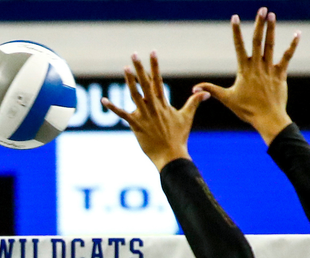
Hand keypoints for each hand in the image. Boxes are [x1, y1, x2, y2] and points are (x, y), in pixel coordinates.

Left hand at [102, 52, 208, 171]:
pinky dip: (112, 107)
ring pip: (135, 95)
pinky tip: (103, 100)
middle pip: (145, 83)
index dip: (155, 65)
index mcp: (163, 103)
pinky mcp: (136, 125)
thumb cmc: (179, 137)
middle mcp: (153, 106)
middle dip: (140, 68)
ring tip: (125, 68)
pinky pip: (122, 115)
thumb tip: (206, 92)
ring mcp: (144, 115)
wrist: (170, 154)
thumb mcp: (187, 117)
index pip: (158, 80)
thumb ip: (194, 102)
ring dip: (130, 81)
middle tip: (134, 54)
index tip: (152, 52)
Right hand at [193, 9, 299, 144]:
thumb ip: (211, 90)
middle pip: (258, 41)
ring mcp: (270, 69)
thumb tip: (194, 88)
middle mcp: (257, 66)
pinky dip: (292, 45)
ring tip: (272, 15)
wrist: (268, 118)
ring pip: (271, 46)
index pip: (239, 47)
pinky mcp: (280, 74)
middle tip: (262, 9)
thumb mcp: (227, 99)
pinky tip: (297, 34)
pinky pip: (287, 57)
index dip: (236, 32)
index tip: (235, 18)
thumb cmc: (247, 110)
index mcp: (244, 70)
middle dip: (259, 24)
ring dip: (272, 29)